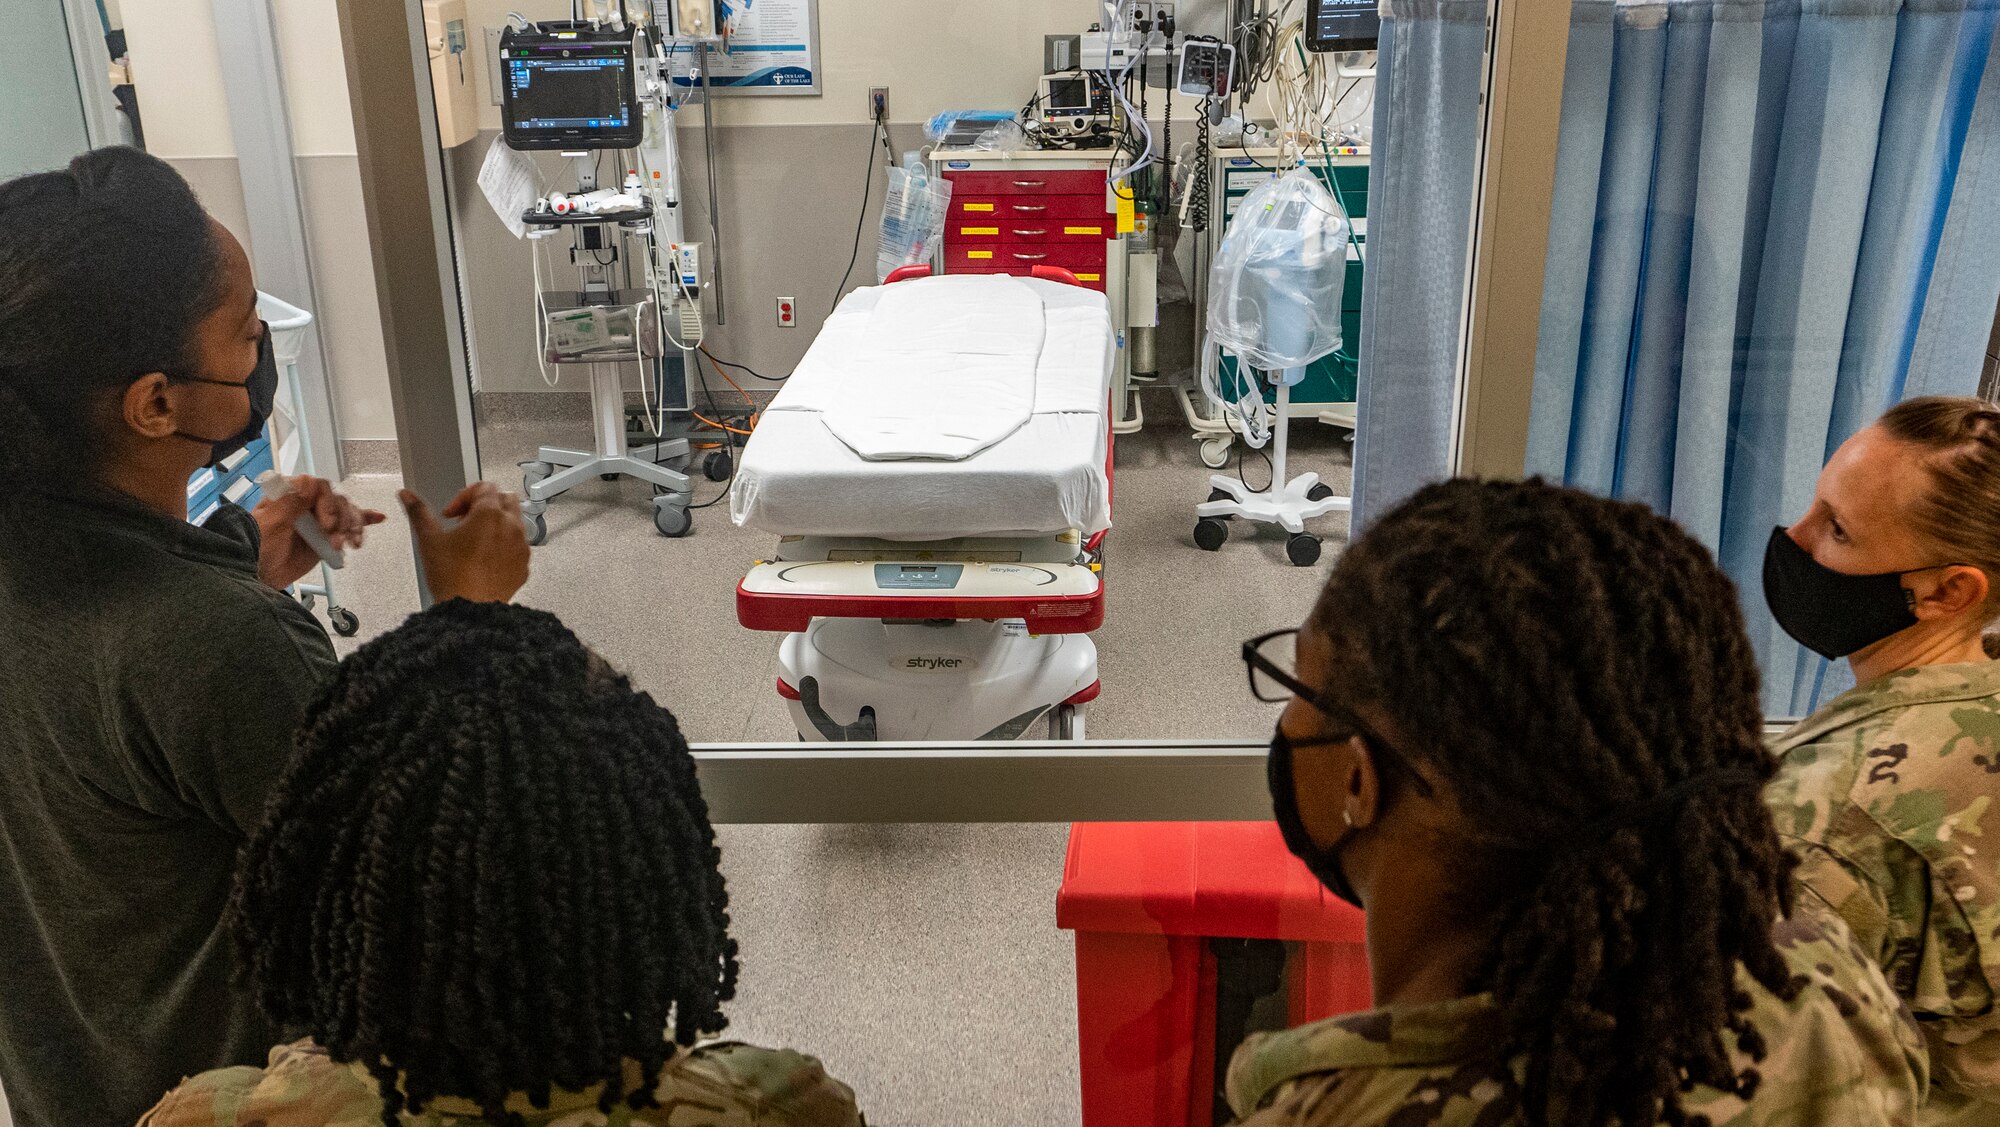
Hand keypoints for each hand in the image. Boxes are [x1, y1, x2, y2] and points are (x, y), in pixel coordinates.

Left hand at [253, 476, 385, 590]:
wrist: (257, 575)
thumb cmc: (255, 548)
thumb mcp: (270, 524)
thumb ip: (290, 502)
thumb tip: (309, 481)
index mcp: (289, 495)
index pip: (319, 488)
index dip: (328, 504)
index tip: (327, 523)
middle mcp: (306, 504)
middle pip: (336, 501)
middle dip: (341, 520)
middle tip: (335, 538)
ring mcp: (317, 520)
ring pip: (345, 514)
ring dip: (352, 527)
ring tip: (349, 543)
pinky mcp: (325, 536)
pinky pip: (347, 525)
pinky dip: (363, 520)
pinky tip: (377, 518)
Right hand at [399, 482, 530, 604]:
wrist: (469, 611)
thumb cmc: (452, 578)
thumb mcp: (429, 539)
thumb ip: (418, 512)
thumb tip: (408, 496)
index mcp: (490, 514)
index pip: (484, 487)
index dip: (464, 496)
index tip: (452, 513)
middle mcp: (511, 526)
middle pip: (505, 498)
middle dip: (485, 504)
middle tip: (465, 521)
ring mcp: (521, 546)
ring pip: (515, 521)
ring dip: (497, 523)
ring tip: (474, 540)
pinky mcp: (524, 564)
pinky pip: (519, 545)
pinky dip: (505, 545)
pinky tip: (485, 558)